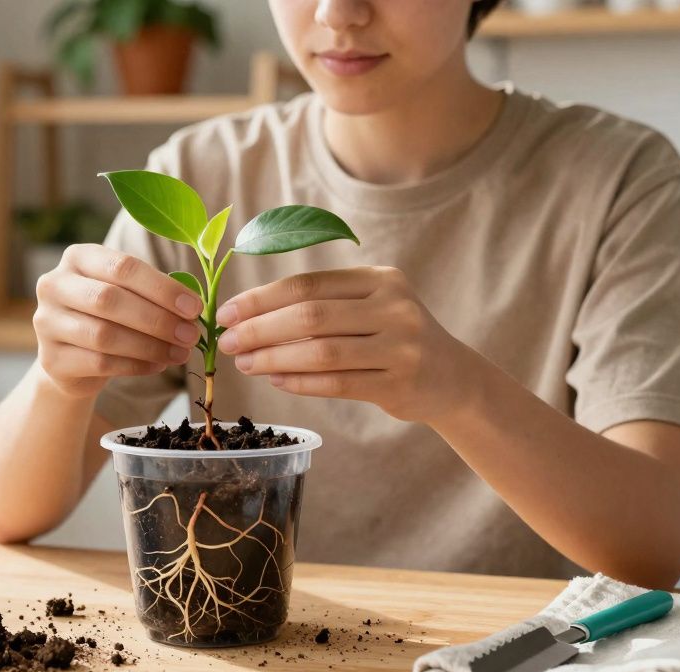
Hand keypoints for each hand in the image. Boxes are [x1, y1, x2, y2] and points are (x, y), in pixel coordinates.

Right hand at [33, 243, 204, 397]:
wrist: (71, 358)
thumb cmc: (108, 316)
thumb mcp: (126, 293)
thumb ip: (153, 293)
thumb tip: (193, 309)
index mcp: (78, 258)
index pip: (123, 267)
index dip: (162, 288)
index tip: (194, 308)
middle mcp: (54, 285)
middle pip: (110, 300)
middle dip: (158, 319)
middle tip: (190, 334)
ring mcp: (47, 322)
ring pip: (105, 335)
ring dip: (150, 346)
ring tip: (179, 353)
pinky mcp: (51, 359)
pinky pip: (100, 363)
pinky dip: (136, 366)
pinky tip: (158, 365)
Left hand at [215, 266, 482, 423]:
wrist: (453, 379)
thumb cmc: (395, 339)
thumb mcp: (371, 306)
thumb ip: (324, 304)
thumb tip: (249, 316)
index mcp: (380, 279)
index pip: (308, 284)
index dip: (261, 298)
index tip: (227, 313)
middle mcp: (394, 307)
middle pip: (311, 316)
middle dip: (260, 329)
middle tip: (227, 341)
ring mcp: (400, 346)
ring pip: (322, 352)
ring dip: (274, 359)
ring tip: (245, 363)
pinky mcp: (399, 383)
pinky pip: (337, 383)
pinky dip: (301, 383)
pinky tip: (276, 381)